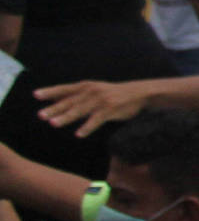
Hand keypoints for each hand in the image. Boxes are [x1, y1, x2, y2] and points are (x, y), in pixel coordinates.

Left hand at [34, 78, 152, 138]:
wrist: (139, 93)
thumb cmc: (114, 93)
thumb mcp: (95, 90)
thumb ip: (77, 95)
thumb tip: (55, 99)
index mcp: (86, 86)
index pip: (65, 89)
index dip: (50, 92)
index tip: (36, 95)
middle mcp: (92, 92)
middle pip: (69, 101)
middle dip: (54, 109)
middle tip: (41, 115)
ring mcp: (101, 101)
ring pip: (80, 111)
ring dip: (66, 117)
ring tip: (54, 124)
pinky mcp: (110, 110)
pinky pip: (96, 120)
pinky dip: (87, 127)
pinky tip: (79, 134)